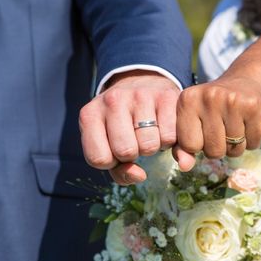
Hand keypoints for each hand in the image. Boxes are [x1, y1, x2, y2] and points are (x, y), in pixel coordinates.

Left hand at [79, 70, 191, 184]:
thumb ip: (120, 172)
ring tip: (150, 133)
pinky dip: (171, 140)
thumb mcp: (109, 144)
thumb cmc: (123, 124)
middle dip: (135, 154)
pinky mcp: (165, 96)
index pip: (99, 159)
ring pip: (149, 145)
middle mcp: (112, 100)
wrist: (143, 84)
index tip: (117, 150)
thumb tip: (140, 175)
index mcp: (89, 115)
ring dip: (154, 147)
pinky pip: (170, 136)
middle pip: (126, 152)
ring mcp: (140, 95)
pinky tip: (163, 127)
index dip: (112, 163)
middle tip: (136, 141)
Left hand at [174, 75, 260, 167]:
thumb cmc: (211, 108)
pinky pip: (253, 144)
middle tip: (221, 129)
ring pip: (234, 150)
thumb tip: (184, 167)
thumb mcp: (191, 122)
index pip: (189, 146)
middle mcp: (209, 97)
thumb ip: (182, 147)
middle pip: (213, 151)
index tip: (202, 131)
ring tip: (234, 126)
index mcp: (187, 100)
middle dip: (218, 148)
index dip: (198, 145)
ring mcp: (233, 101)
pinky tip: (247, 124)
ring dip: (235, 146)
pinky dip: (251, 141)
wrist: (244, 81)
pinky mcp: (254, 106)